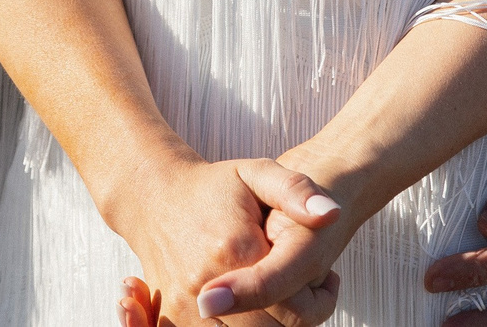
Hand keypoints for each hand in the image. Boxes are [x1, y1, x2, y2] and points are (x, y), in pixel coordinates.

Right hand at [109, 154, 344, 326]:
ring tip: (274, 296)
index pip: (295, 305)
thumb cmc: (212, 188)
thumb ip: (297, 191)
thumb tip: (331, 214)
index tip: (322, 280)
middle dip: (291, 313)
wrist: (154, 197)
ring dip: (265, 323)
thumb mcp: (257, 173)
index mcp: (233, 249)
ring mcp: (183, 305)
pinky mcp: (171, 316)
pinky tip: (242, 311)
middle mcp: (204, 283)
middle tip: (297, 288)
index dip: (316, 299)